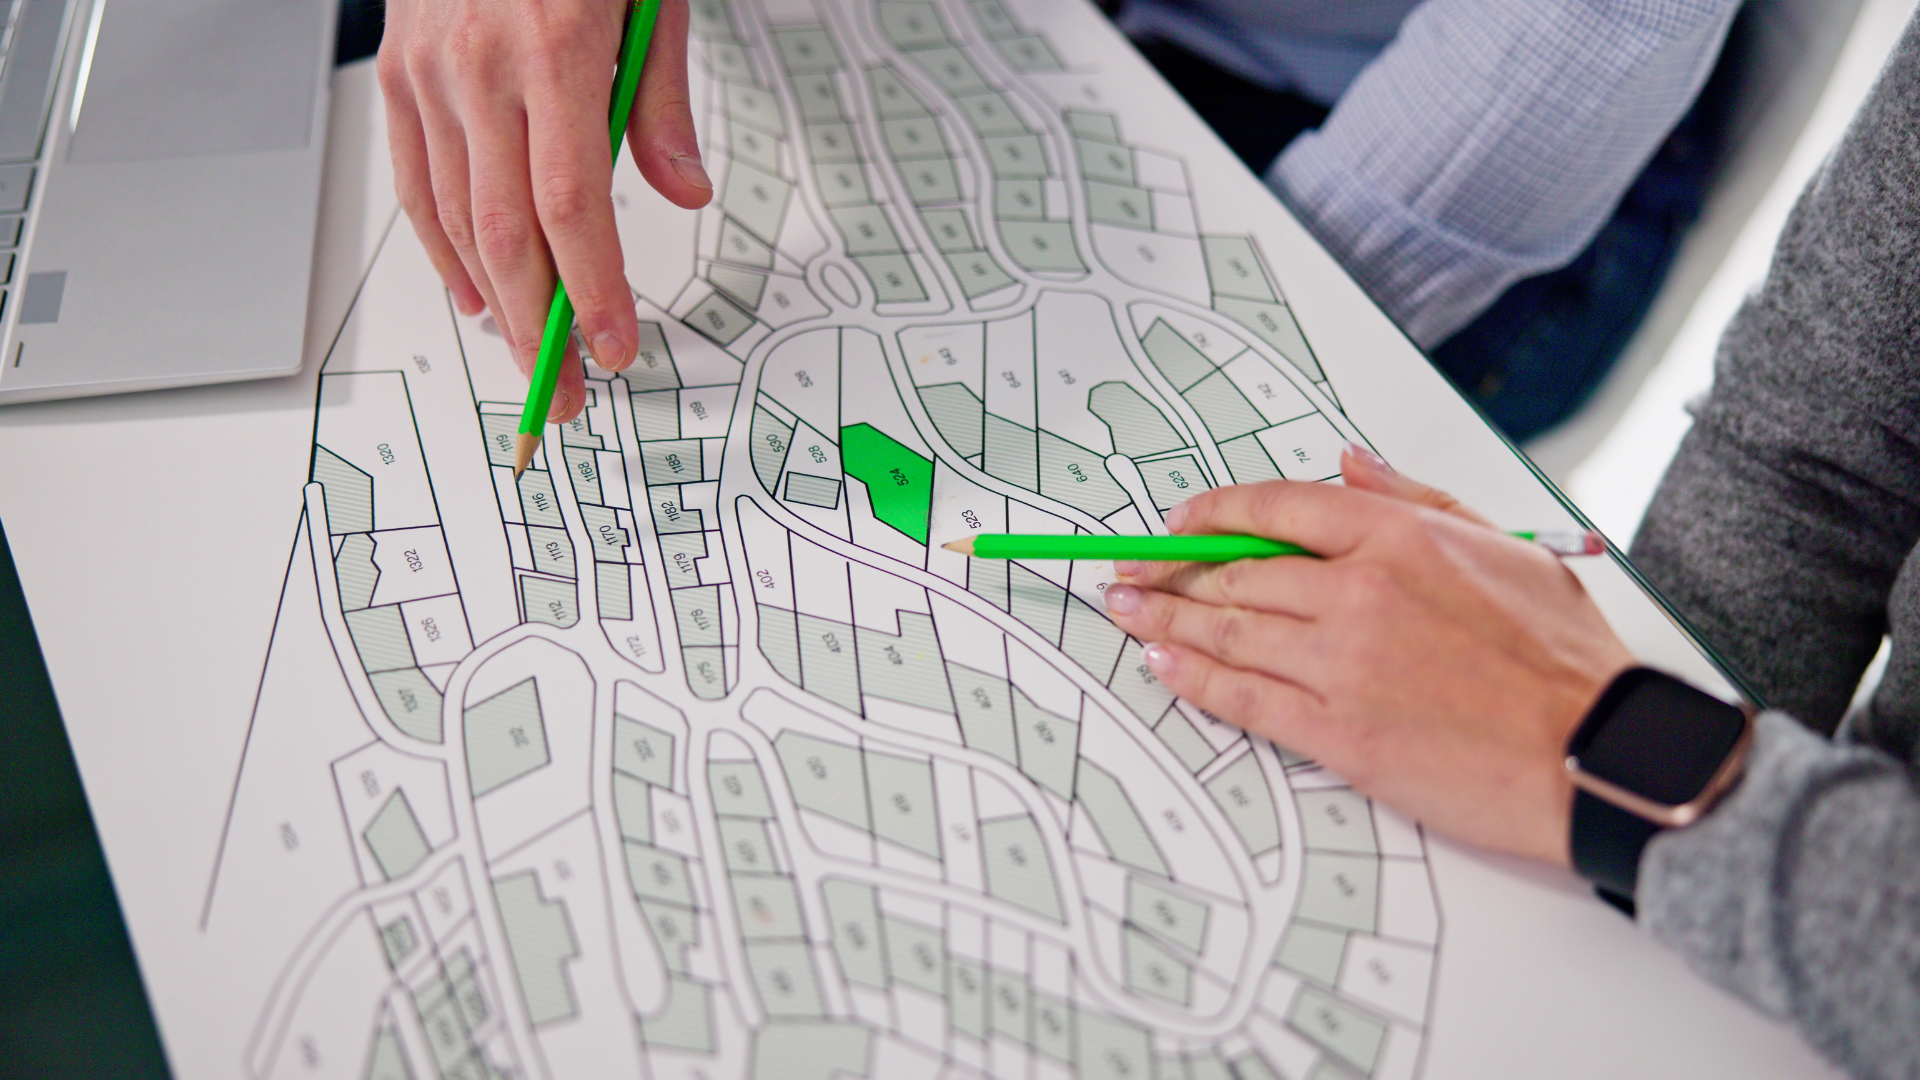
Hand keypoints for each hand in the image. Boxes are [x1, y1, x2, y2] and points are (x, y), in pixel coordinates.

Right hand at [378, 0, 713, 421]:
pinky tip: (474, 297)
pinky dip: (443, 251)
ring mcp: (426, 69)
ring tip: (531, 361)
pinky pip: (416, 184)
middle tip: (567, 393)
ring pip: (454, 220)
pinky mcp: (396, 70)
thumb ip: (663, 97)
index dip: (594, 290)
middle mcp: (477, 64)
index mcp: (553, 45)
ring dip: (495, 305)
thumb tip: (683, 192)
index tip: (617, 348)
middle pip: (505, 231)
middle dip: (541, 327)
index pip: (570, 204)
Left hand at [1102, 446, 1634, 865]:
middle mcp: (1360, 592)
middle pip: (1239, 571)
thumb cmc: (1562, 656)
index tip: (1182, 521)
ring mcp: (1342, 664)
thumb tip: (1349, 461)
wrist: (1597, 752)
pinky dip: (1193, 677)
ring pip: (1228, 630)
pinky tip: (1163, 663)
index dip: (1216, 512)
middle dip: (1173, 570)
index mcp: (1399, 537)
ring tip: (1125, 612)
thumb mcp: (1502, 544)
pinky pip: (1242, 698)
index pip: (1278, 506)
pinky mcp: (1338, 733)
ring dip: (1164, 618)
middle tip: (1131, 572)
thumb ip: (1415, 496)